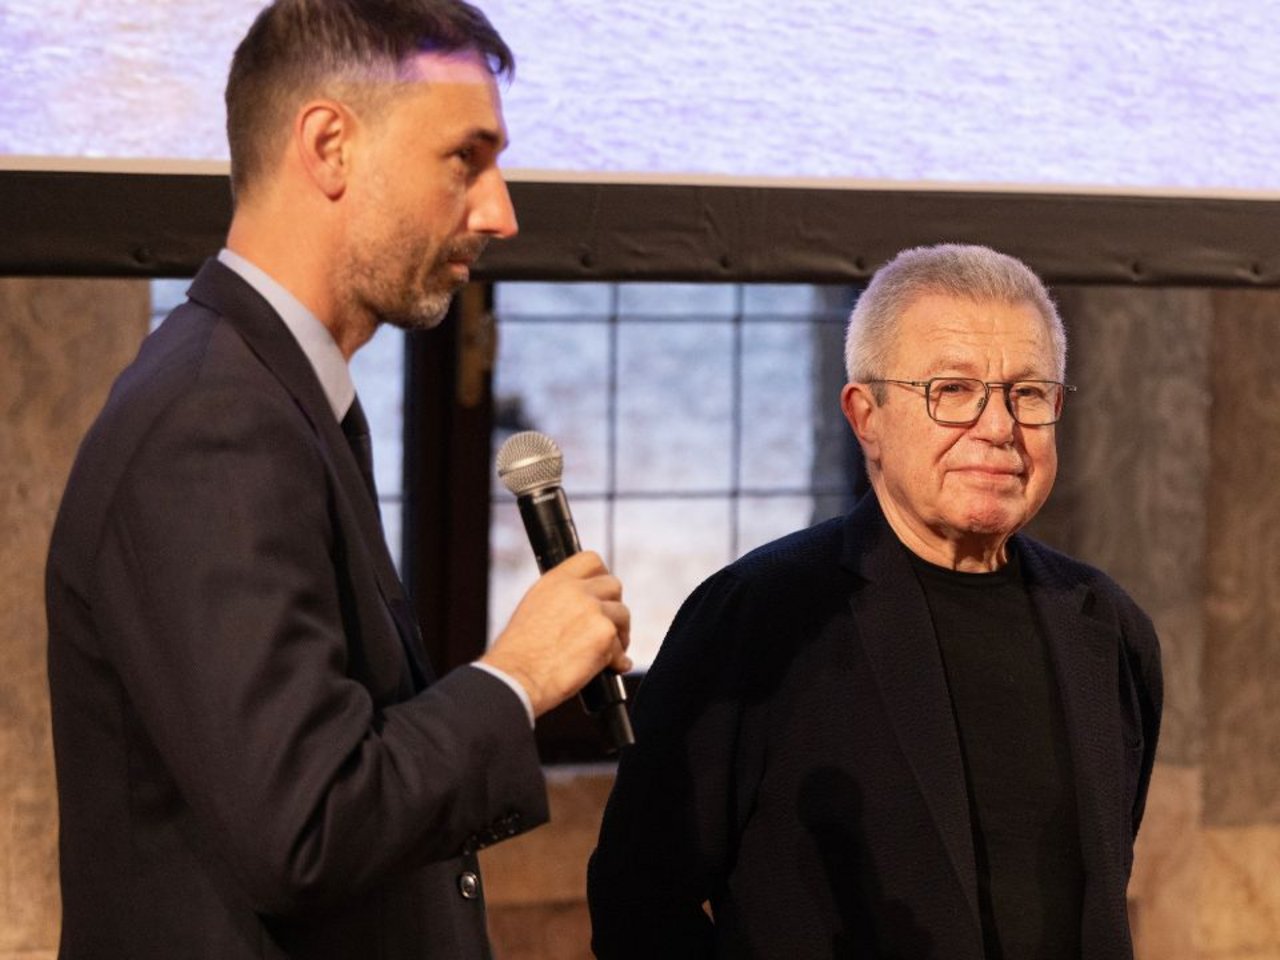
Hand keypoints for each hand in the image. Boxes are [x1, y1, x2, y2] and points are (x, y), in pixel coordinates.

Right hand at [479, 551, 631, 716]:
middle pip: (613, 585)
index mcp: (555, 581)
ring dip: (618, 634)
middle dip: (613, 606)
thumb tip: (583, 604)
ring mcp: (593, 611)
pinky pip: (621, 646)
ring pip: (622, 615)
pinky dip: (617, 660)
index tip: (603, 593)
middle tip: (608, 626)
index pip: (591, 560)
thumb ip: (560, 598)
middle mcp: (575, 591)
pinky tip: (608, 668)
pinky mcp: (604, 635)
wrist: (516, 677)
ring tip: (609, 651)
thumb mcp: (532, 608)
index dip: (602, 576)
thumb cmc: (518, 654)